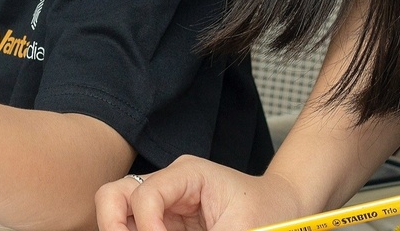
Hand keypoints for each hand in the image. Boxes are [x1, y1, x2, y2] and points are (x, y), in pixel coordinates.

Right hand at [94, 156, 306, 230]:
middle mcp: (168, 185)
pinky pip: (136, 230)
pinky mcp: (166, 224)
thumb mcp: (240, 230)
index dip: (146, 227)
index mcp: (187, 174)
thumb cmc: (271, 212)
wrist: (287, 209)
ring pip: (117, 214)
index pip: (144, 194)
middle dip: (112, 226)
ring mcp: (164, 205)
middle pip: (114, 195)